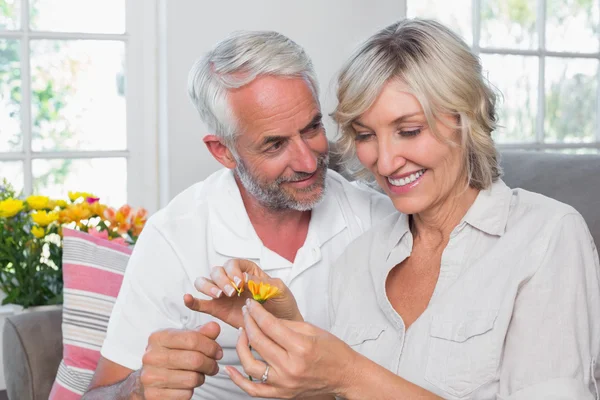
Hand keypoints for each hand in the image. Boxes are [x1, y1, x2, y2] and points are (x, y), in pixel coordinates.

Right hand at [138, 322, 222, 399]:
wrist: (149, 377)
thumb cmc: (168, 356)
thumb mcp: (182, 340)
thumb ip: (200, 333)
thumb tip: (214, 327)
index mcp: (159, 338)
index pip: (192, 339)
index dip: (211, 346)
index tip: (217, 351)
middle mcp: (152, 356)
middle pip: (195, 360)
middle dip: (210, 364)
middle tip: (213, 365)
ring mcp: (151, 377)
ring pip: (192, 379)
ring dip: (201, 377)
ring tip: (199, 374)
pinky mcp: (154, 395)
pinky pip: (185, 394)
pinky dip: (191, 390)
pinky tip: (186, 384)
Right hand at [184, 259, 301, 328]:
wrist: (282, 327)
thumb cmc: (283, 305)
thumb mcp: (279, 290)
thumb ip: (263, 283)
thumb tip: (245, 278)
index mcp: (247, 271)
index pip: (232, 263)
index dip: (233, 271)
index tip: (241, 282)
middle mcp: (232, 280)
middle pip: (216, 271)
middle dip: (221, 279)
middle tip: (231, 292)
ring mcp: (223, 295)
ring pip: (205, 283)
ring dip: (208, 287)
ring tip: (219, 296)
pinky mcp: (218, 310)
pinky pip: (201, 303)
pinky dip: (192, 300)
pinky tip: (188, 299)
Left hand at [225, 299, 356, 398]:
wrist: (346, 376)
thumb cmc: (333, 351)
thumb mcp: (312, 330)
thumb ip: (285, 324)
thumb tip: (263, 317)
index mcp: (301, 347)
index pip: (269, 325)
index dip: (257, 312)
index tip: (251, 304)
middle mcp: (290, 367)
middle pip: (258, 341)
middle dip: (249, 322)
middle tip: (246, 313)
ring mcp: (284, 383)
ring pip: (250, 364)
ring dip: (241, 346)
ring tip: (242, 333)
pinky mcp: (281, 394)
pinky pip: (253, 389)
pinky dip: (238, 380)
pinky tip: (229, 368)